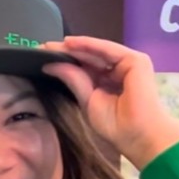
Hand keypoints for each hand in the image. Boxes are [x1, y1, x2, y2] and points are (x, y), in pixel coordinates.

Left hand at [40, 36, 178, 169]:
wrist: (137, 135)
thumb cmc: (116, 126)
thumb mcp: (88, 101)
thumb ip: (74, 81)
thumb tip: (52, 65)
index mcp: (109, 82)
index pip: (85, 68)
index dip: (65, 63)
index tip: (42, 60)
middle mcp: (118, 70)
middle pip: (89, 57)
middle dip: (66, 52)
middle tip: (41, 48)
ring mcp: (128, 63)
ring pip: (96, 51)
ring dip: (73, 47)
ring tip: (50, 45)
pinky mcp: (134, 60)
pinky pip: (106, 49)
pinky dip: (88, 45)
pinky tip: (70, 43)